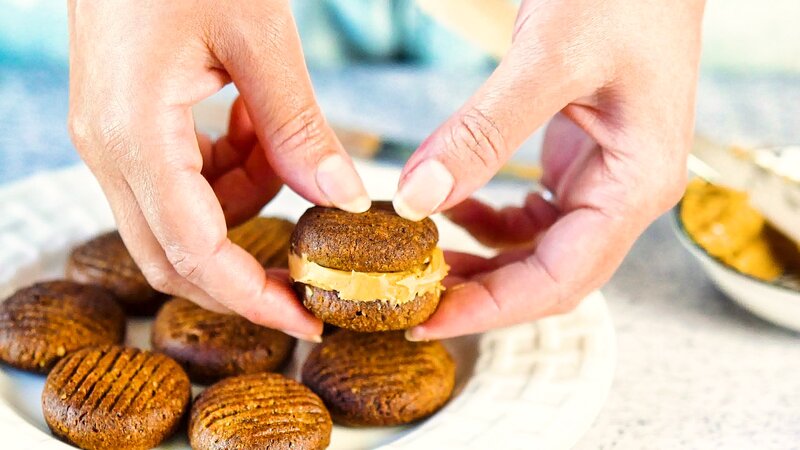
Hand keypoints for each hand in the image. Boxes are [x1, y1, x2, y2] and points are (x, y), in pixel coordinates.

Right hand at [67, 1, 370, 339]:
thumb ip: (297, 125)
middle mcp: (110, 150)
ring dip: (244, 199)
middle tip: (310, 267)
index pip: (192, 252)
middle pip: (176, 256)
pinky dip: (228, 169)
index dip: (251, 297)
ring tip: (274, 136)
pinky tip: (246, 117)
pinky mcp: (127, 129)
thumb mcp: (258, 35)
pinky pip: (182, 181)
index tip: (306, 319)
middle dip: (245, 271)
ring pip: (184, 219)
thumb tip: (342, 199)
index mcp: (133, 133)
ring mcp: (113, 141)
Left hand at [398, 0, 704, 339]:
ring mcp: (604, 181)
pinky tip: (454, 206)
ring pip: (538, 251)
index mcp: (636, 186)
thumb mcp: (551, 59)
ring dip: (482, 261)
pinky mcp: (581, 163)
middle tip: (412, 298)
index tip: (428, 319)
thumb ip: (484, 131)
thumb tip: (417, 197)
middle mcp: (626, 194)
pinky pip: (533, 215)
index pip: (561, 280)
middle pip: (549, 276)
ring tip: (424, 259)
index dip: (491, 309)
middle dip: (482, 293)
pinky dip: (489, 221)